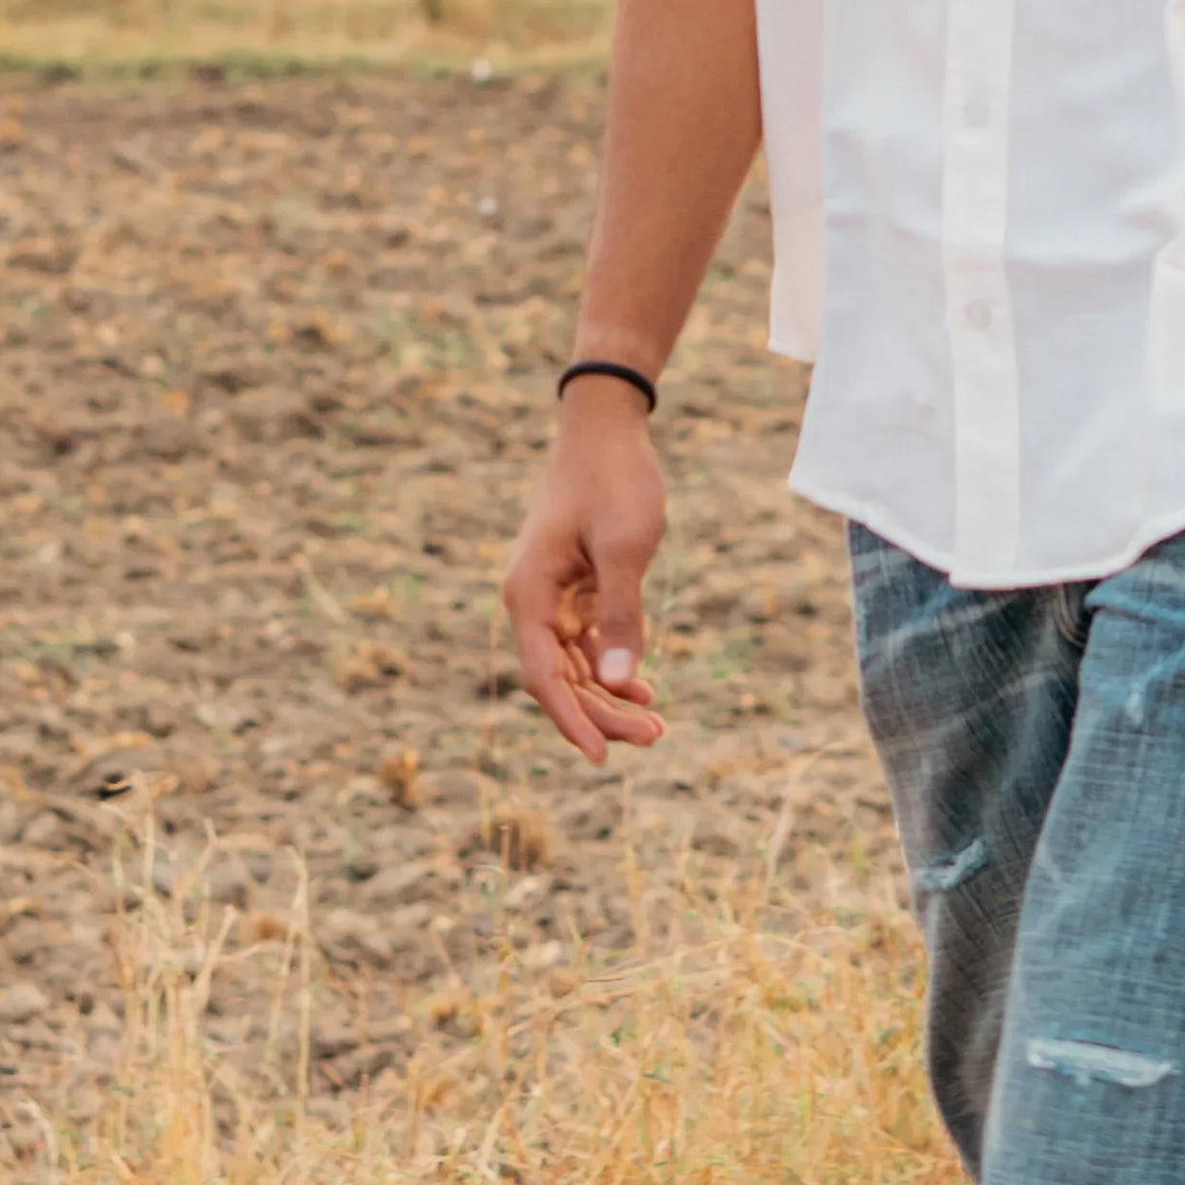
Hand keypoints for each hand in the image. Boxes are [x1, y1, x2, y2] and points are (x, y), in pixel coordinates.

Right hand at [501, 391, 669, 760]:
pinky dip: (610, 664)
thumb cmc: (613, 480)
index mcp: (528, 594)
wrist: (605, 426)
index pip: (545, 678)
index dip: (573, 721)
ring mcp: (549, 594)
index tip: (605, 757)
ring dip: (608, 695)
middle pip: (560, 679)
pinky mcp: (571, 585)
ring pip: (573, 665)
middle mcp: (529, 600)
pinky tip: (642, 688)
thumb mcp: (625, 549)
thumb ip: (622, 616)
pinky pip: (584, 641)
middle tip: (655, 736)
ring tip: (655, 723)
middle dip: (602, 713)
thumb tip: (618, 684)